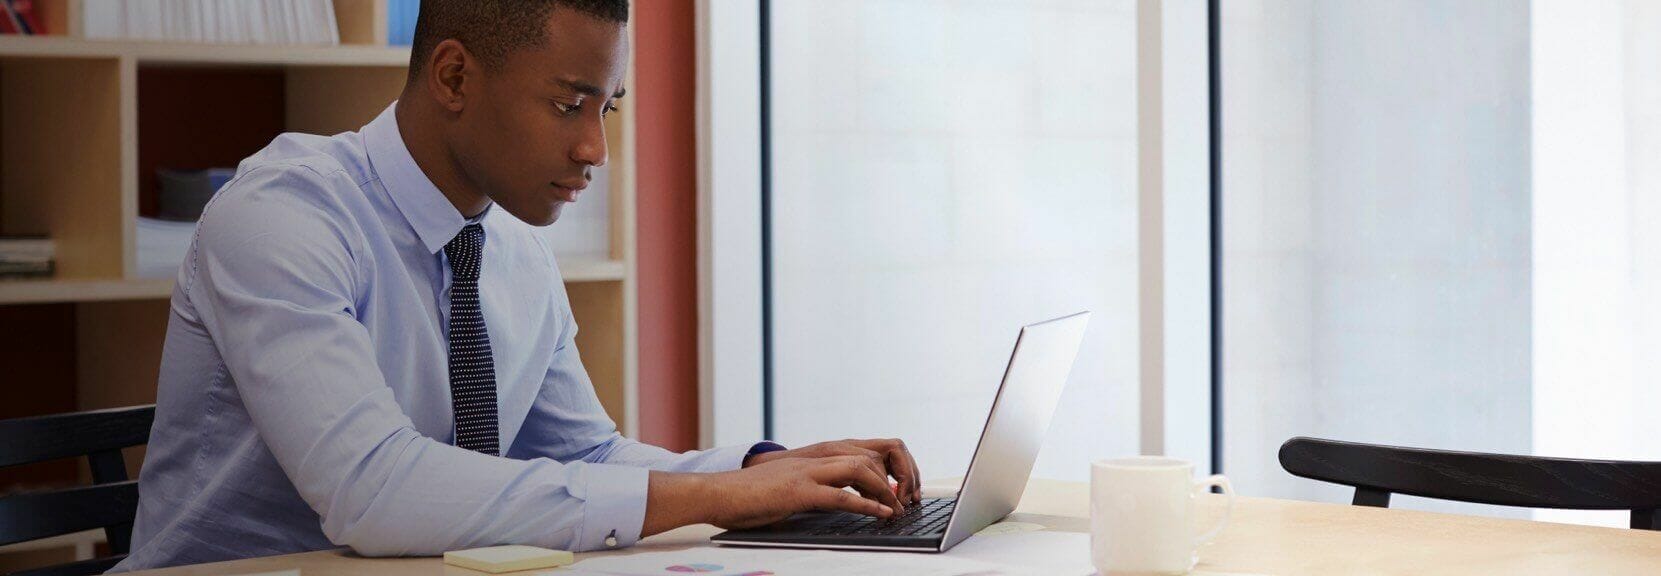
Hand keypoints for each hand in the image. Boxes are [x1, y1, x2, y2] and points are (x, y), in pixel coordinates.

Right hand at [744, 438, 921, 506]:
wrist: (718, 493)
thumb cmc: (749, 496)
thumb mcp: (789, 489)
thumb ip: (813, 490)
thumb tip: (836, 503)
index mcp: (812, 459)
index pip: (859, 453)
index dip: (882, 471)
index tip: (893, 491)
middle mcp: (813, 460)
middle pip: (866, 457)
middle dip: (890, 478)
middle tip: (901, 501)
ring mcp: (806, 473)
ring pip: (858, 469)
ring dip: (883, 489)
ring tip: (895, 508)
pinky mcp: (798, 491)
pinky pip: (840, 495)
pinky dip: (866, 504)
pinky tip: (880, 513)